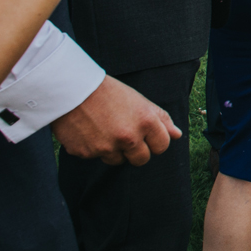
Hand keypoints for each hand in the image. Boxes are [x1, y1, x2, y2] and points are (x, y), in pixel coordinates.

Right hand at [51, 75, 179, 165]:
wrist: (72, 90)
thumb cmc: (109, 93)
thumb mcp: (140, 102)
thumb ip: (160, 120)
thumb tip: (178, 135)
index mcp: (146, 122)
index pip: (162, 146)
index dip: (156, 141)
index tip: (147, 136)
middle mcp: (128, 137)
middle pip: (142, 159)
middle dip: (137, 151)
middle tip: (126, 136)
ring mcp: (106, 148)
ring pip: (118, 160)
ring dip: (114, 150)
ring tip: (105, 129)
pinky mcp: (86, 153)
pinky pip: (96, 157)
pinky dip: (94, 148)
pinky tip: (89, 131)